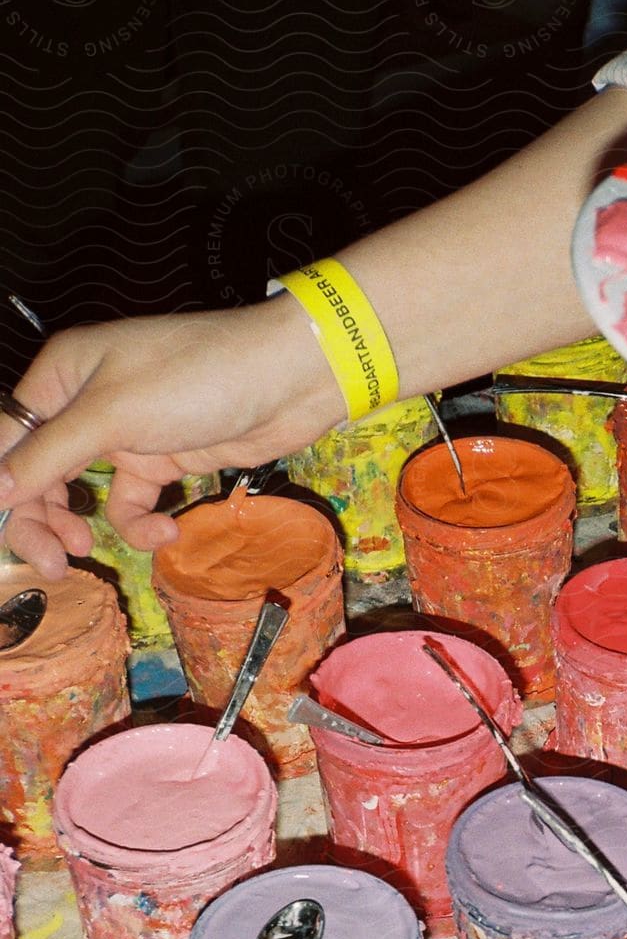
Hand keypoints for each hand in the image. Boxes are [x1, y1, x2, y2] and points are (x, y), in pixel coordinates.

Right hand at [0, 298, 343, 576]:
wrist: (287, 382)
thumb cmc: (196, 378)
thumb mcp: (112, 415)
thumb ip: (49, 455)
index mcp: (60, 375)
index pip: (7, 438)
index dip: (3, 487)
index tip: (9, 533)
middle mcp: (84, 404)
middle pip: (37, 472)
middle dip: (38, 518)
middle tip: (52, 563)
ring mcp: (124, 435)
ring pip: (80, 494)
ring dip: (80, 526)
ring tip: (85, 552)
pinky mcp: (163, 461)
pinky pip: (132, 503)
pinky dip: (141, 523)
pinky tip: (166, 529)